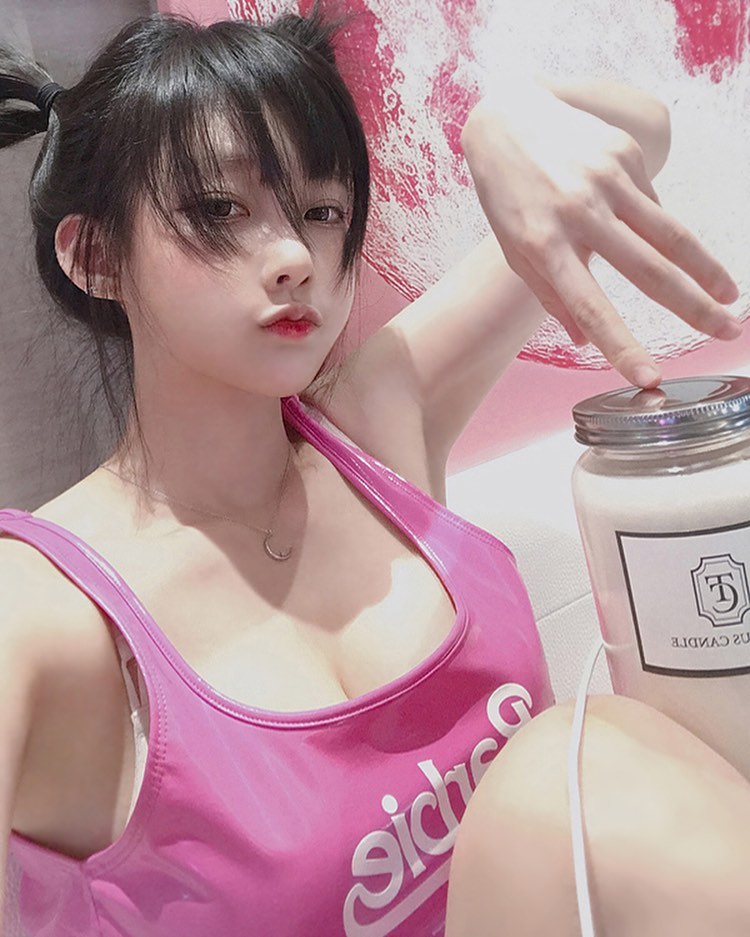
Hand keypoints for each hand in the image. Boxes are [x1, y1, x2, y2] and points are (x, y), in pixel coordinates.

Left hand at [461, 83, 740, 387]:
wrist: (506, 118)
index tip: (649, 378)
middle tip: (727, 332)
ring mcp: (605, 179)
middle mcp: (579, 212)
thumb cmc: (508, 195)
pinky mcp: (623, 153)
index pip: (590, 306)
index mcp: (545, 245)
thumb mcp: (515, 250)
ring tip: (730, 298)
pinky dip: (660, 229)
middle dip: (693, 307)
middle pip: (648, 270)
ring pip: (669, 234)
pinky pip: (652, 204)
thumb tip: (584, 341)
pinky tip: (663, 241)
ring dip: (706, 270)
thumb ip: (551, 295)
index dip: (621, 346)